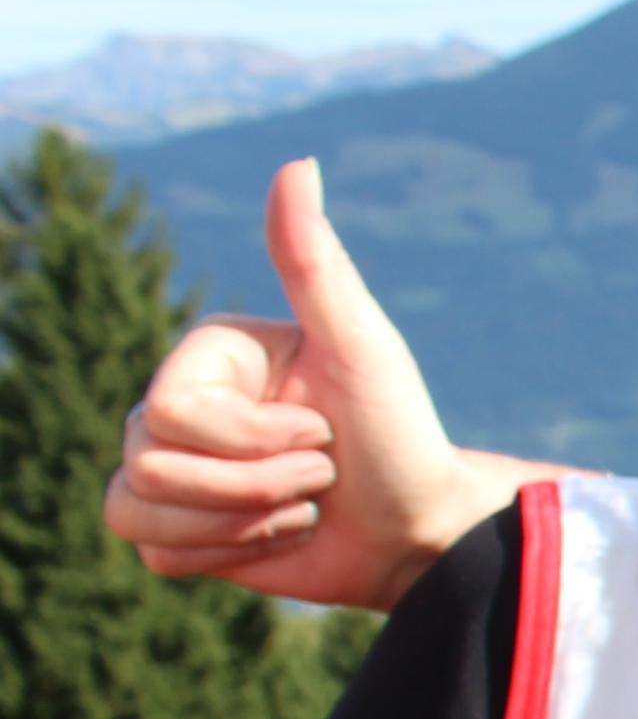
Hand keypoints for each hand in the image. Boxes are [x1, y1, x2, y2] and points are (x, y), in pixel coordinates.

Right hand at [101, 159, 477, 609]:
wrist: (420, 527)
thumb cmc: (399, 433)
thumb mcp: (362, 344)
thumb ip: (315, 261)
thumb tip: (297, 164)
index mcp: (206, 356)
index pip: (172, 413)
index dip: (255, 440)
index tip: (324, 430)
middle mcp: (173, 406)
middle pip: (151, 464)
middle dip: (256, 486)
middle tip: (321, 475)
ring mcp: (169, 468)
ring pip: (137, 510)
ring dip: (241, 523)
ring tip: (299, 507)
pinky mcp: (177, 529)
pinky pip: (154, 552)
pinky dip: (224, 554)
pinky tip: (275, 536)